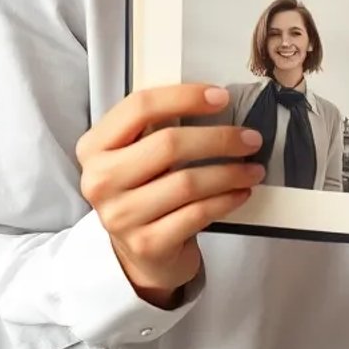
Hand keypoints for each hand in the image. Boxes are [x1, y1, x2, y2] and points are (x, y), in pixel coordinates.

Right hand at [76, 83, 265, 306]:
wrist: (141, 251)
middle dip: (219, 139)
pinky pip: (196, 214)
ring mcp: (120, 216)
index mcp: (94, 147)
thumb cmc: (146, 191)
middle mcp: (100, 180)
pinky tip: (241, 192)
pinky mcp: (146, 244)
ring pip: (187, 182)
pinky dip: (226, 200)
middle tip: (250, 139)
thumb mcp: (139, 154)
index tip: (221, 97)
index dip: (185, 97)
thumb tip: (215, 102)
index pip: (139, 107)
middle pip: (168, 144)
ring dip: (230, 173)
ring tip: (253, 169)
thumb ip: (161, 126)